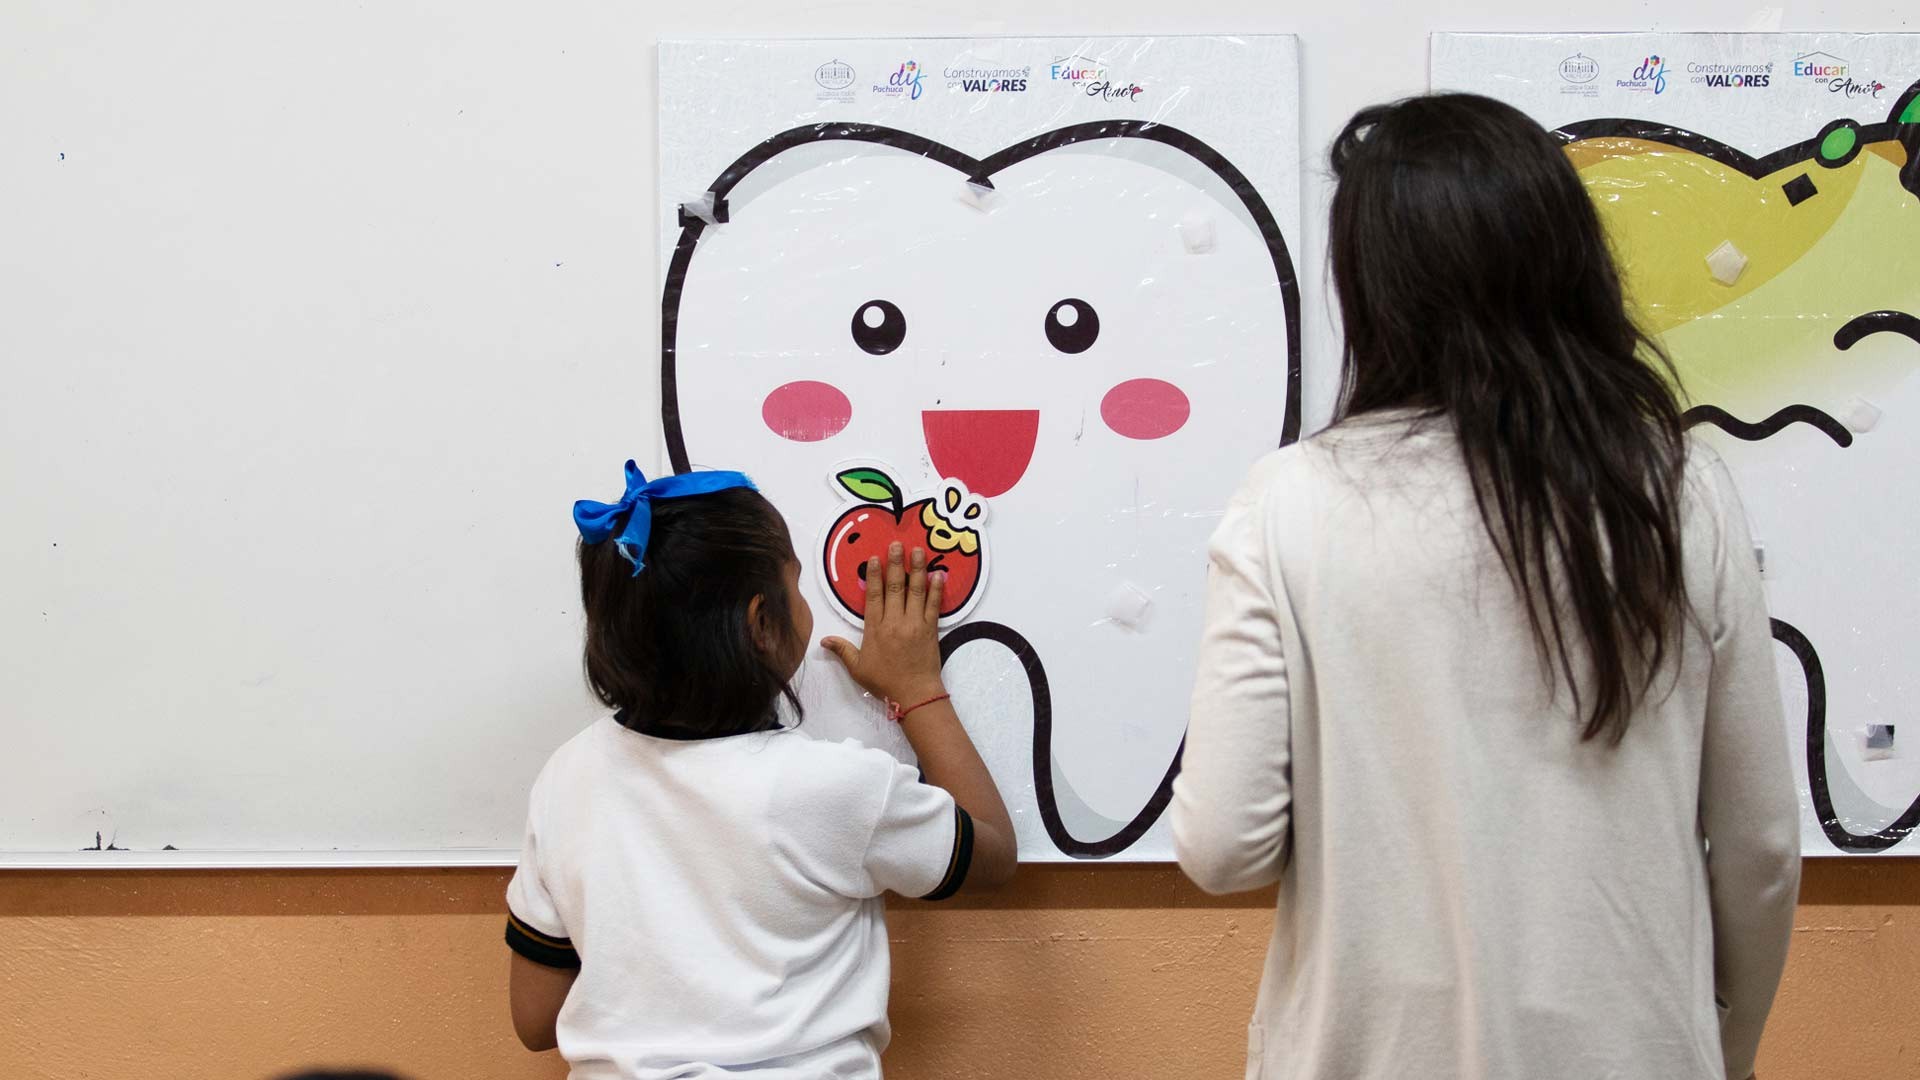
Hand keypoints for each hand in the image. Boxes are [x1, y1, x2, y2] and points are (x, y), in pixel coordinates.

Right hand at [822, 542, 946, 709]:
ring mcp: (915, 624)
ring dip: (917, 569)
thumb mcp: (858, 668)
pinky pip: (934, 605)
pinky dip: (937, 589)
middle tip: (897, 544)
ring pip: (916, 591)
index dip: (874, 575)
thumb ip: (842, 650)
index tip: (875, 558)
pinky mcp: (931, 629)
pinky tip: (939, 574)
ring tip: (918, 550)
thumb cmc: (885, 682)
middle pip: (895, 587)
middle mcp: (895, 622)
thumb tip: (823, 641)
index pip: (874, 596)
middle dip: (896, 563)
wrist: (915, 694)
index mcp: (875, 629)